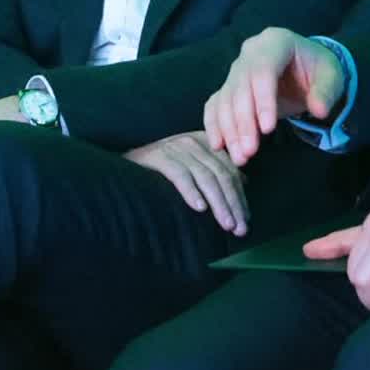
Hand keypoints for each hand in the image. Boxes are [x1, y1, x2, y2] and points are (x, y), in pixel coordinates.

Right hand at [125, 131, 247, 236]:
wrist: (123, 165)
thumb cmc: (160, 169)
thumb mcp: (192, 163)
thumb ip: (216, 169)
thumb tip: (245, 181)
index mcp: (205, 142)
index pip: (230, 170)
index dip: (240, 196)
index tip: (245, 219)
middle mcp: (193, 142)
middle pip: (222, 174)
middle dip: (234, 203)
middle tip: (240, 228)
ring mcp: (176, 148)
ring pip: (206, 177)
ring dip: (219, 204)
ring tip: (227, 224)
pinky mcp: (159, 157)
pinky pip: (180, 175)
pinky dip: (191, 192)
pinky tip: (200, 208)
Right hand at [205, 27, 345, 165]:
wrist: (304, 68)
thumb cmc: (317, 69)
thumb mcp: (331, 76)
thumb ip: (326, 92)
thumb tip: (319, 110)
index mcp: (276, 41)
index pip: (263, 70)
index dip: (263, 100)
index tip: (268, 129)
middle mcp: (250, 52)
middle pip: (240, 87)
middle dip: (243, 122)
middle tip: (250, 151)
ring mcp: (237, 69)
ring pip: (225, 98)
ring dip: (229, 129)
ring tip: (240, 157)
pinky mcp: (229, 86)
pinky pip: (215, 104)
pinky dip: (214, 125)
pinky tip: (218, 145)